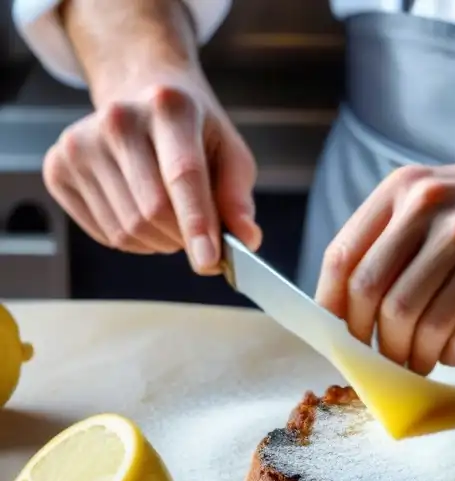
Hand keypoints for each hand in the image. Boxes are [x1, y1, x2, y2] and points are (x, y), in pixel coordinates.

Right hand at [42, 75, 260, 273]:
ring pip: (127, 230)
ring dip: (160, 243)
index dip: (197, 223)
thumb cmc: (194, 131)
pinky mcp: (57, 167)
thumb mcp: (229, 153)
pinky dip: (134, 242)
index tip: (209, 261)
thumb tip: (246, 240)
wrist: (140, 94)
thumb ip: (238, 198)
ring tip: (172, 219)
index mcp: (169, 106)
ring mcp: (80, 143)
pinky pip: (104, 234)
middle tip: (201, 238)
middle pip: (153, 211)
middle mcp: (118, 119)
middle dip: (184, 239)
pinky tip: (143, 214)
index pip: (183, 175)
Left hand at [316, 163, 454, 373]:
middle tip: (387, 357)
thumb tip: (342, 310)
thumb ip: (385, 239)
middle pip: (380, 300)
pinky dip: (453, 355)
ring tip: (422, 359)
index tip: (343, 336)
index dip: (335, 310)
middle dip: (377, 342)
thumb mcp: (428, 199)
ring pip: (423, 325)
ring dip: (416, 356)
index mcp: (404, 191)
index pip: (344, 260)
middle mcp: (438, 213)